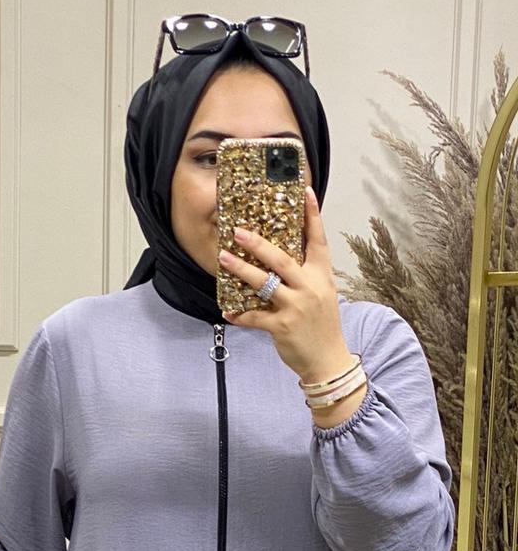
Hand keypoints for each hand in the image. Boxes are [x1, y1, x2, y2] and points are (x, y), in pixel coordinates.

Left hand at [217, 187, 353, 387]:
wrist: (328, 359)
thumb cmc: (321, 325)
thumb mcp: (321, 294)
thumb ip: (304, 276)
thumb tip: (279, 260)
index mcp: (322, 276)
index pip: (318, 240)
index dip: (312, 215)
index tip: (305, 191)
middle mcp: (310, 287)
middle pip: (282, 259)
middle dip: (258, 244)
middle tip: (238, 231)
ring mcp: (296, 307)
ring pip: (264, 284)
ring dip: (241, 270)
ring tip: (223, 258)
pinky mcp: (281, 326)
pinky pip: (254, 317)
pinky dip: (239, 314)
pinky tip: (227, 311)